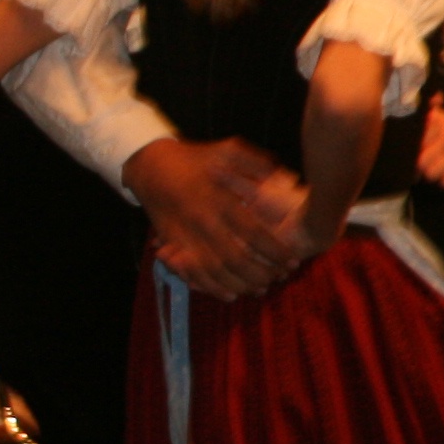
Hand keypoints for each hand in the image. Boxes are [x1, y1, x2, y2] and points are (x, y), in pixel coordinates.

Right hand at [124, 137, 310, 300]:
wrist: (150, 164)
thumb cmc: (195, 157)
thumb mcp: (228, 149)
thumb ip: (258, 164)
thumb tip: (289, 179)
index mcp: (218, 199)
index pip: (253, 232)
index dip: (275, 250)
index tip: (293, 259)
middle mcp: (202, 220)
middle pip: (235, 258)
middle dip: (262, 273)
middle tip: (281, 276)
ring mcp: (184, 234)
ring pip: (214, 270)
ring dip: (239, 284)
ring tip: (261, 288)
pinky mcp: (172, 243)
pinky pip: (191, 272)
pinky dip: (211, 287)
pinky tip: (230, 294)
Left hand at [416, 103, 443, 186]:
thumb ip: (425, 127)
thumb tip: (402, 142)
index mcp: (439, 121)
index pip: (412, 144)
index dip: (414, 153)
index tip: (421, 155)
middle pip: (419, 161)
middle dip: (424, 168)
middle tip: (432, 166)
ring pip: (431, 173)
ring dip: (436, 175)